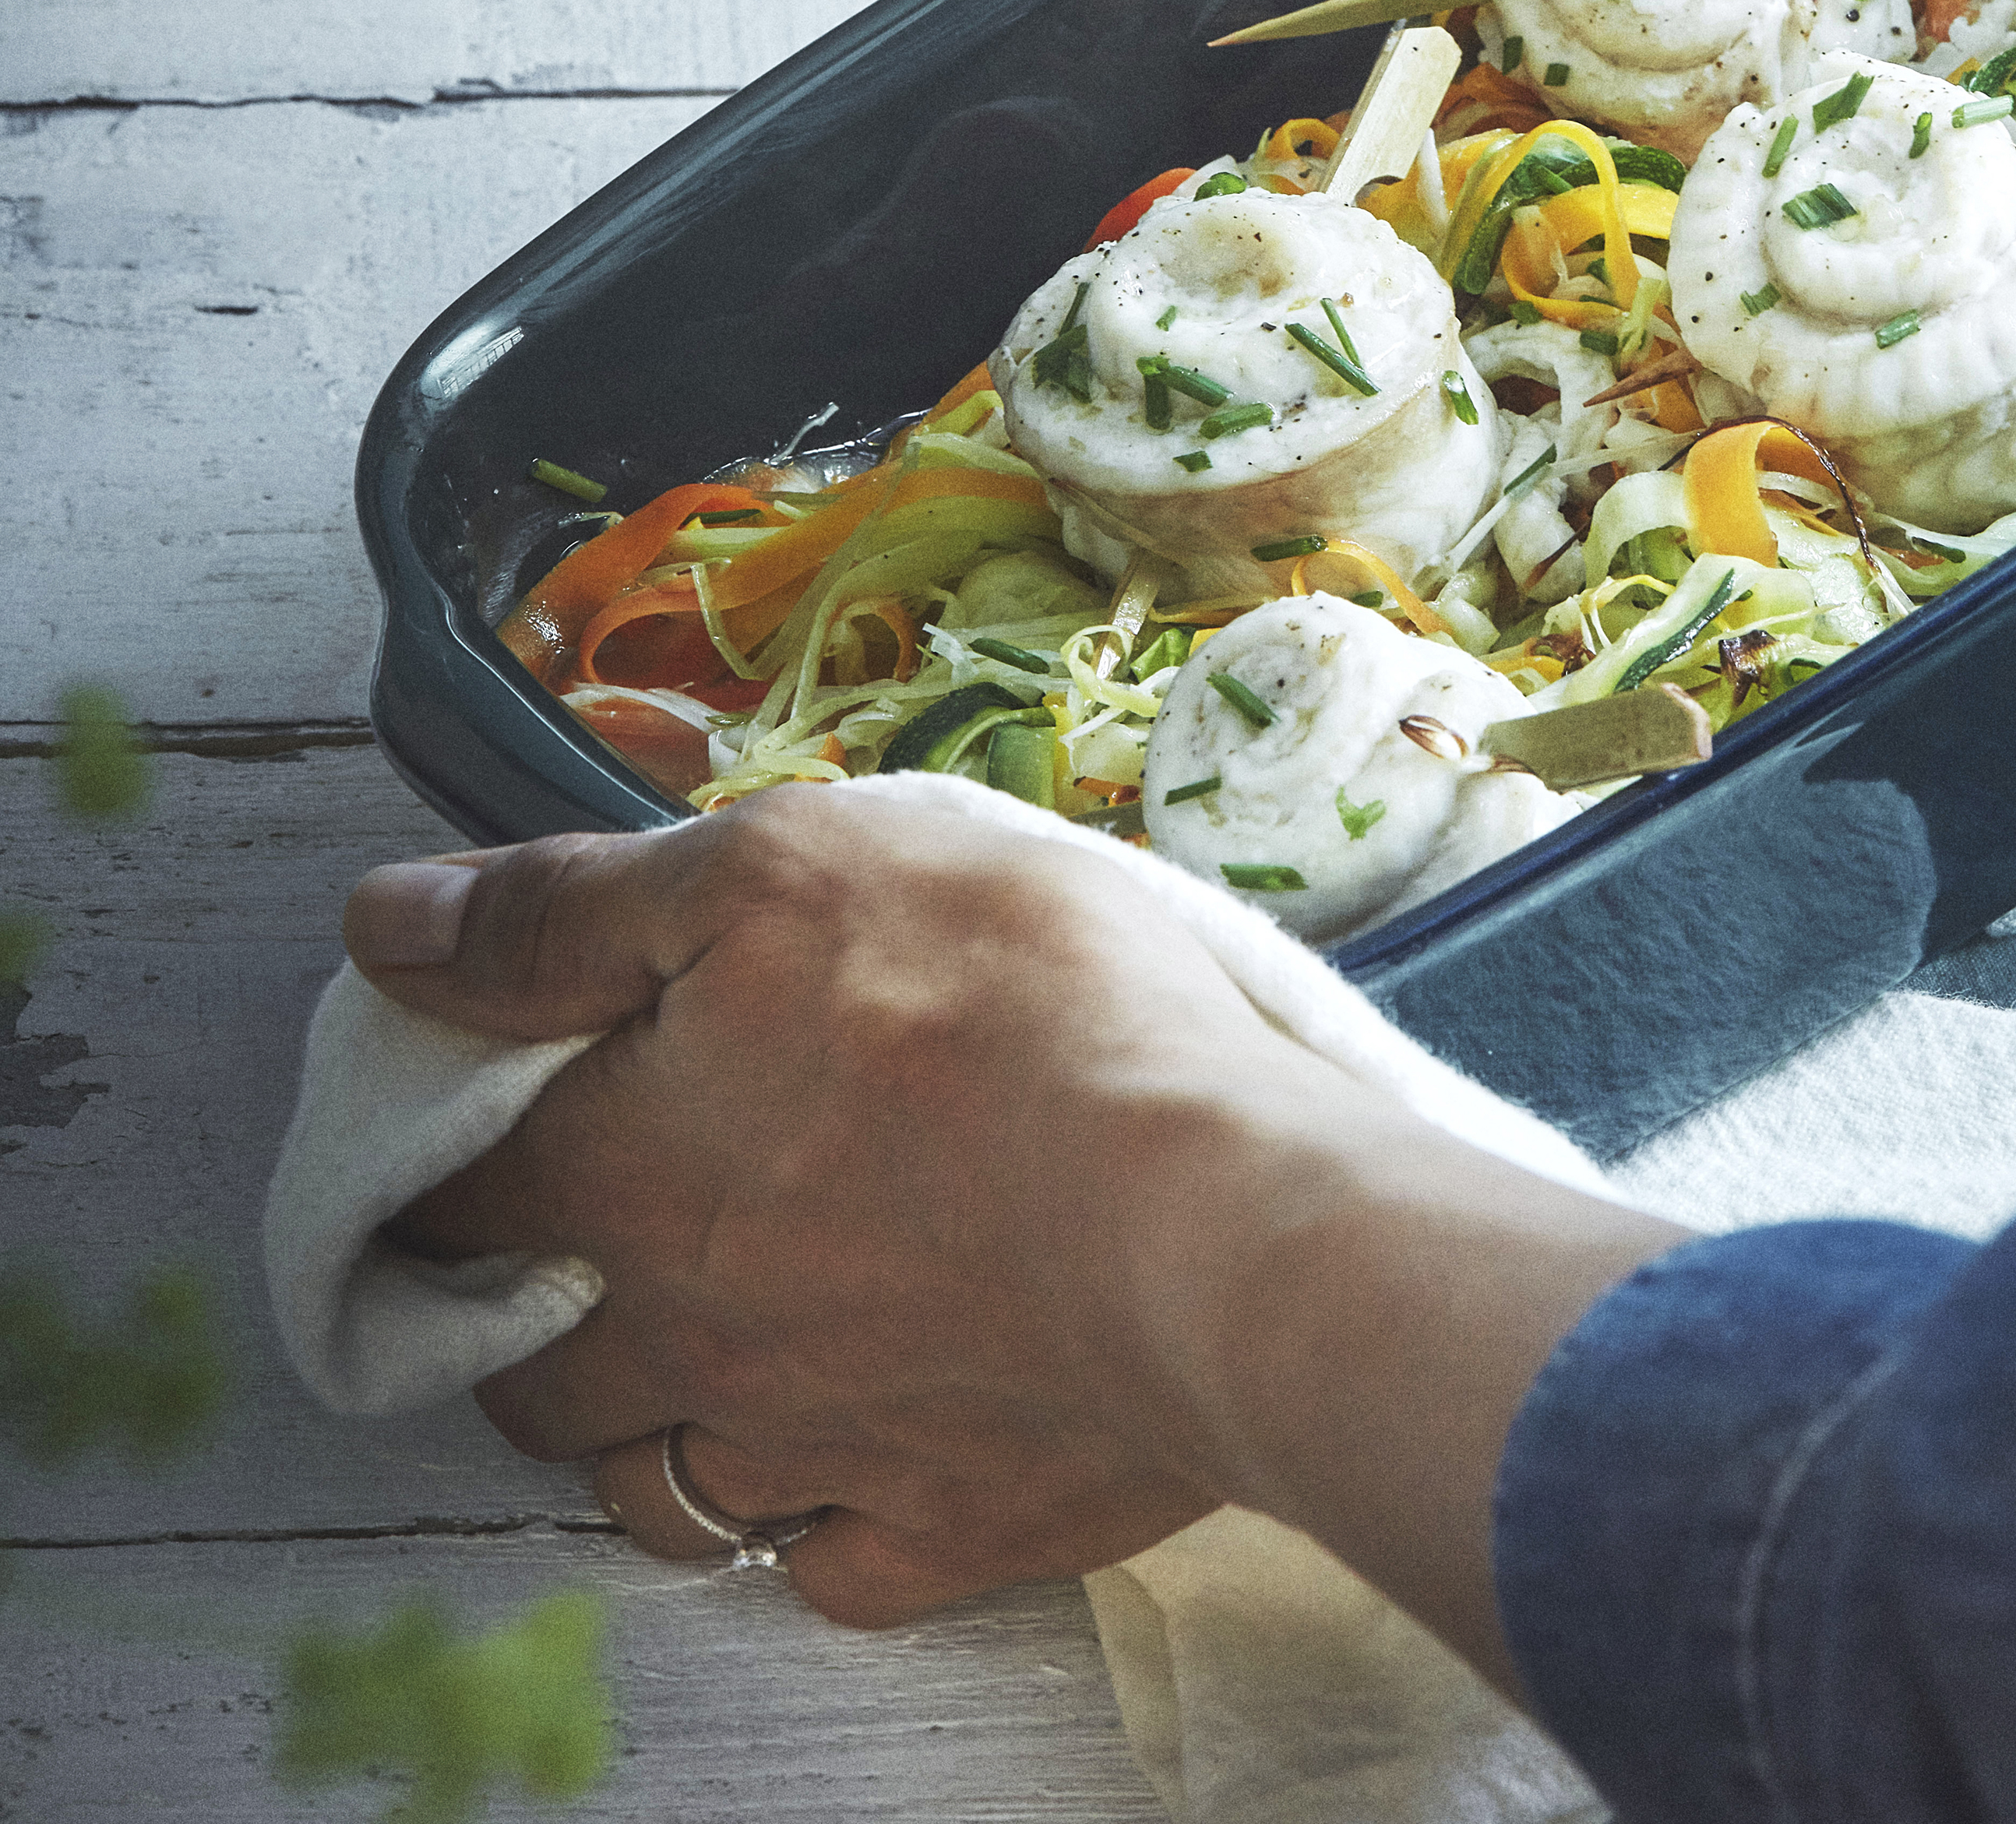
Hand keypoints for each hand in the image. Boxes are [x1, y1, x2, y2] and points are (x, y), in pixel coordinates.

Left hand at [348, 783, 1679, 1679]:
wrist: (1217, 1215)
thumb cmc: (1013, 1010)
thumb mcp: (784, 867)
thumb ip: (574, 904)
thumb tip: (386, 924)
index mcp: (626, 1168)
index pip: (447, 1188)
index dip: (435, 1151)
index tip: (471, 1122)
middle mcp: (688, 1331)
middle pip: (538, 1359)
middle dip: (539, 1304)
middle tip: (601, 1237)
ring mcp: (812, 1446)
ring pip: (663, 1479)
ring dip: (665, 1421)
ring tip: (723, 1350)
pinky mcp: (946, 1525)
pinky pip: (827, 1560)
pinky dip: (822, 1516)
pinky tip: (862, 1450)